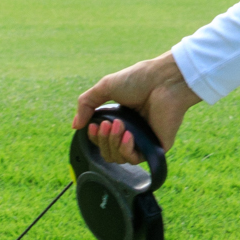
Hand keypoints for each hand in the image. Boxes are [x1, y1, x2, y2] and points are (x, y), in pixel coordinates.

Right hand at [69, 55, 199, 166]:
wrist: (163, 80)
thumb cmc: (138, 79)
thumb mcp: (105, 86)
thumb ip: (86, 104)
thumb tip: (76, 126)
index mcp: (119, 119)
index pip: (100, 139)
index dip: (93, 137)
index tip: (92, 126)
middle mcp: (130, 132)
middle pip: (106, 151)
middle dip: (102, 140)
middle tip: (106, 124)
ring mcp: (142, 141)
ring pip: (118, 158)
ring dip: (112, 143)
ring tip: (118, 125)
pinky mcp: (154, 147)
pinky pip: (134, 159)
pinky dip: (126, 149)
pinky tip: (127, 135)